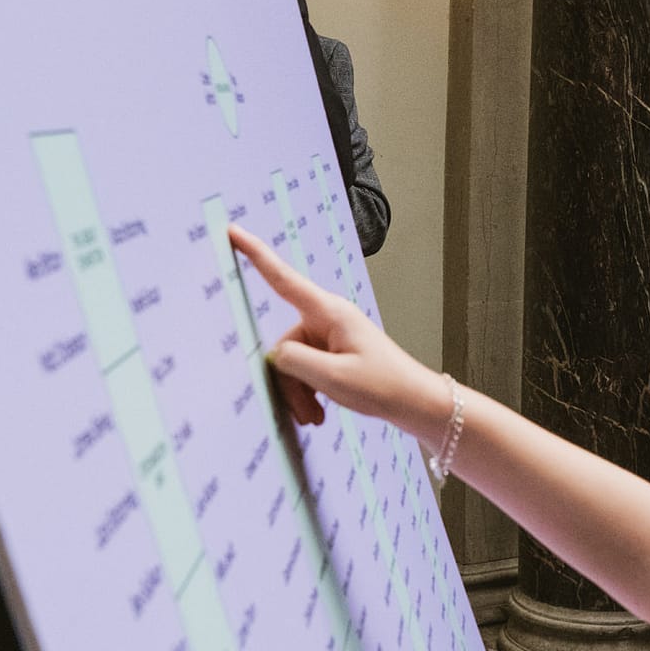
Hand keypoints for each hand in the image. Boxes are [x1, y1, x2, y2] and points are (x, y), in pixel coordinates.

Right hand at [228, 224, 443, 431]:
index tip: (233, 231)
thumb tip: (275, 356)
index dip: (255, 254)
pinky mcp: (334, 354)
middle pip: (285, 346)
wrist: (416, 403)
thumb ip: (294, 361)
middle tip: (306, 414)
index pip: (283, 279)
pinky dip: (308, 394)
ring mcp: (330, 337)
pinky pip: (307, 370)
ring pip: (294, 364)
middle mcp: (327, 320)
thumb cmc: (384, 386)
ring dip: (299, 394)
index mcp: (329, 313)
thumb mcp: (333, 377)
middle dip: (289, 382)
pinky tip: (318, 414)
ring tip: (314, 419)